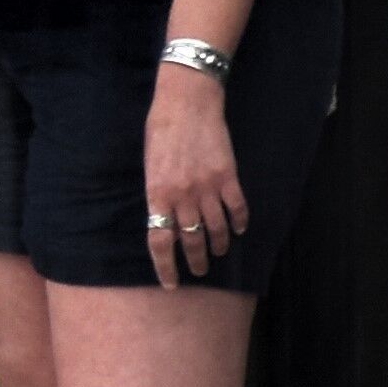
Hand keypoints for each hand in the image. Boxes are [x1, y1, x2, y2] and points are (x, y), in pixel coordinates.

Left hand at [142, 69, 244, 287]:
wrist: (187, 103)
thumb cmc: (160, 130)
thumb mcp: (148, 165)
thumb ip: (157, 193)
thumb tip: (163, 218)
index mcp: (156, 194)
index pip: (159, 241)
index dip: (165, 266)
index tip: (170, 283)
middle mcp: (182, 196)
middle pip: (190, 240)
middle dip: (196, 261)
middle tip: (199, 272)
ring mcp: (207, 187)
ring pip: (216, 229)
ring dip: (219, 245)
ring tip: (219, 253)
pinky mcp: (228, 176)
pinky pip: (237, 208)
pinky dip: (239, 222)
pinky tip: (238, 230)